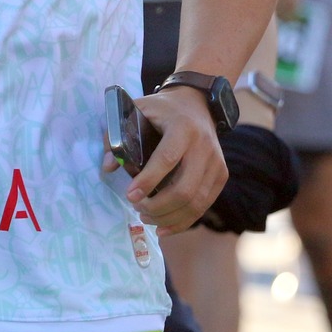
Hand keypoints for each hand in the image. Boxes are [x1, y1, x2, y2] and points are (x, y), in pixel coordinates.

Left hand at [124, 87, 229, 231]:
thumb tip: (110, 166)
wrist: (197, 104)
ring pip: (195, 202)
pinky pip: (203, 205)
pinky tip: (163, 227)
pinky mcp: (221, 175)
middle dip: (157, 206)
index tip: (129, 195)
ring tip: (145, 217)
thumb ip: (118, 134)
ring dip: (168, 217)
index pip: (167, 159)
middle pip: (184, 189)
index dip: (148, 181)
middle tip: (136, 208)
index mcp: (182, 128)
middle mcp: (204, 146)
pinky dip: (183, 221)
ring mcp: (216, 162)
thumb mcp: (137, 110)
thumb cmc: (162, 109)